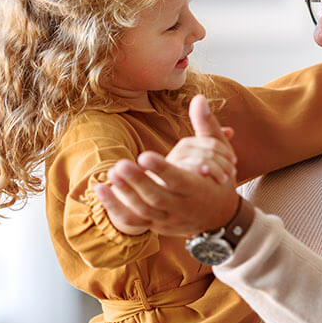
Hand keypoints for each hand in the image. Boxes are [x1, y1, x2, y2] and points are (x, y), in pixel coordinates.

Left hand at [95, 95, 240, 236]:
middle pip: (157, 198)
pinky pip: (133, 221)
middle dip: (137, 182)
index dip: (162, 169)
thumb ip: (206, 126)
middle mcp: (182, 207)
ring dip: (124, 194)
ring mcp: (167, 218)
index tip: (144, 155)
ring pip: (143, 211)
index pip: (179, 181)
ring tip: (110, 172)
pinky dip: (115, 208)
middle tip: (119, 164)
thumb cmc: (219, 180)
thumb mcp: (220, 154)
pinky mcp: (155, 225)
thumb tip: (199, 97)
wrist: (220, 217)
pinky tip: (101, 189)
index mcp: (198, 188)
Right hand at [165, 98, 237, 183]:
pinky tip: (208, 178)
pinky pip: (188, 171)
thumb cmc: (192, 177)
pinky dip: (200, 172)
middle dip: (223, 162)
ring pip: (201, 160)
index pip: (212, 142)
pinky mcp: (170, 177)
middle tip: (232, 173)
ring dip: (216, 170)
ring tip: (224, 179)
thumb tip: (230, 131)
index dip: (225, 151)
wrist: (172, 198)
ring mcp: (174, 163)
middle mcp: (180, 150)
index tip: (234, 161)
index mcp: (188, 144)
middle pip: (207, 152)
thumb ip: (215, 145)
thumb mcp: (205, 160)